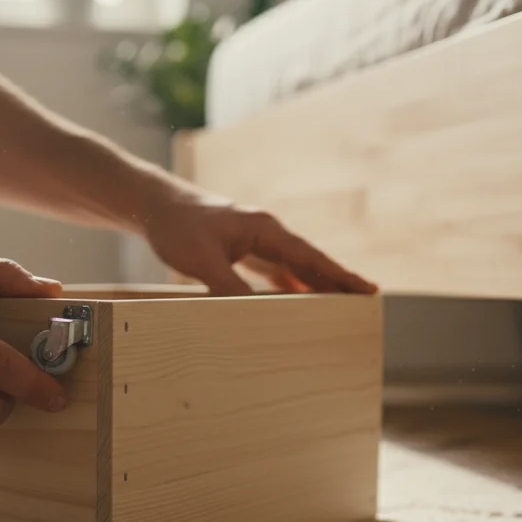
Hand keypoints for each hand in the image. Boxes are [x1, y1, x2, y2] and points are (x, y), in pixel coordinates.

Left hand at [141, 191, 377, 295]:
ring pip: (294, 267)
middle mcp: (265, 232)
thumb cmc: (178, 227)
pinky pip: (275, 270)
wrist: (155, 206)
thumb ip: (229, 287)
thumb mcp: (202, 260)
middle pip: (309, 261)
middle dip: (337, 281)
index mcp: (264, 229)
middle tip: (366, 301)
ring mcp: (255, 240)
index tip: (366, 288)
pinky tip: (299, 302)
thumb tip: (255, 315)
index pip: (309, 256)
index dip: (338, 275)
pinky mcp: (242, 249)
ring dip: (315, 285)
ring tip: (340, 307)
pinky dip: (290, 286)